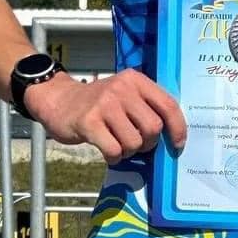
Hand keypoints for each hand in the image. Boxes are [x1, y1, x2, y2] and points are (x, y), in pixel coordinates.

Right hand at [24, 69, 186, 163]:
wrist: (59, 100)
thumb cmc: (100, 102)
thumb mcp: (124, 93)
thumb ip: (146, 106)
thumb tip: (173, 136)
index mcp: (136, 80)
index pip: (168, 104)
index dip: (178, 128)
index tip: (177, 145)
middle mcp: (122, 88)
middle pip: (153, 127)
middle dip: (148, 143)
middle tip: (136, 143)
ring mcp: (105, 104)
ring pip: (134, 142)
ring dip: (129, 151)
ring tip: (118, 144)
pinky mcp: (89, 122)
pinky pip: (114, 150)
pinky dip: (114, 158)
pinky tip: (108, 151)